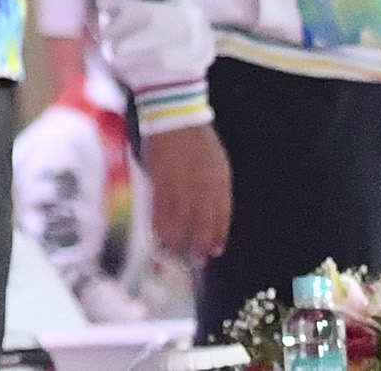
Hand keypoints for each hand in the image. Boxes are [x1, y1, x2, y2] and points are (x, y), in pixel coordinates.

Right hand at [141, 123, 232, 265]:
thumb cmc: (199, 140)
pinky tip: (159, 237)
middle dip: (199, 247)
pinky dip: (159, 228)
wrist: (176, 119)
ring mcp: (180, 190)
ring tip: (175, 254)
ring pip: (179, 225)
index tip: (215, 250)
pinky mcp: (159, 185)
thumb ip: (218, 189)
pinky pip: (159, 214)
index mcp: (219, 186)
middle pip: (201, 227)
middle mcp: (201, 192)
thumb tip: (213, 213)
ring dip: (177, 243)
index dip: (217, 238)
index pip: (221, 220)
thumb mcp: (219, 164)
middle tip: (196, 261)